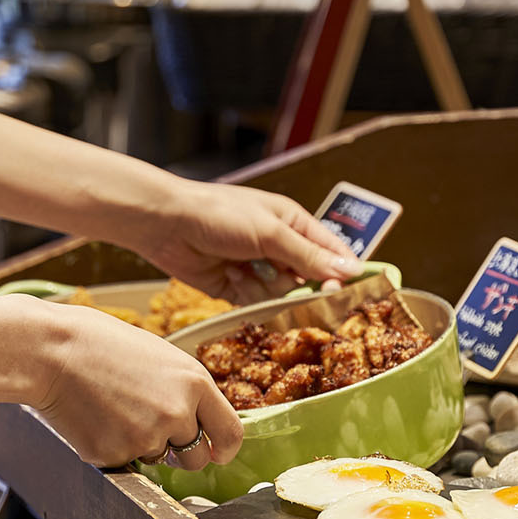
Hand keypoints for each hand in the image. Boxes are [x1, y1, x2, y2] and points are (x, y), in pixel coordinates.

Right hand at [24, 299, 242, 469]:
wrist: (50, 350)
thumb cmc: (100, 344)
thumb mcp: (160, 357)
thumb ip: (185, 390)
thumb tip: (198, 421)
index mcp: (195, 383)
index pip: (231, 433)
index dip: (225, 449)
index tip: (218, 454)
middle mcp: (177, 414)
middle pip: (196, 459)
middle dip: (180, 454)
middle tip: (152, 429)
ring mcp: (145, 437)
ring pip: (155, 459)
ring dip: (141, 445)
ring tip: (113, 409)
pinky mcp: (114, 455)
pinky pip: (122, 462)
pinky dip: (110, 446)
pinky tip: (93, 418)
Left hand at [138, 181, 362, 302]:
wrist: (167, 225)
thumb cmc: (219, 215)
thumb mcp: (270, 233)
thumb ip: (309, 255)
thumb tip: (350, 270)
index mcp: (293, 224)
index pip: (331, 251)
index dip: (341, 272)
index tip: (346, 291)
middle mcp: (279, 247)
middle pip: (308, 279)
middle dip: (298, 285)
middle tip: (284, 280)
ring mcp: (258, 268)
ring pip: (282, 295)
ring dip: (265, 286)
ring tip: (243, 266)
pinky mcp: (237, 288)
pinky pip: (257, 303)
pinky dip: (246, 292)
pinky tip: (230, 274)